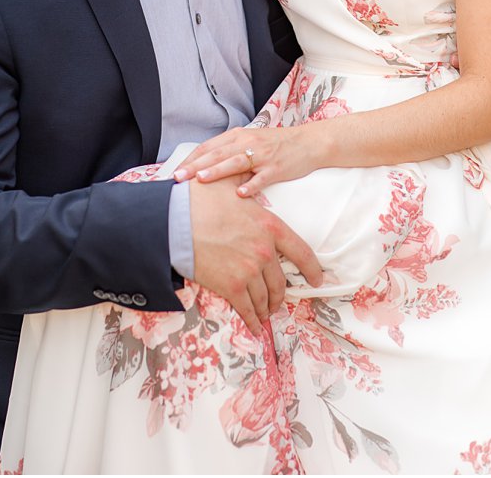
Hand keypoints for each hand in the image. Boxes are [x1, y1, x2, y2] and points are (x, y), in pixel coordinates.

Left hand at [175, 124, 322, 197]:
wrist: (309, 142)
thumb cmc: (278, 144)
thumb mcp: (251, 140)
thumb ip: (230, 149)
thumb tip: (203, 164)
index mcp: (239, 136)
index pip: (209, 146)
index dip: (191, 159)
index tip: (174, 171)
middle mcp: (249, 142)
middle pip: (218, 154)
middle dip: (195, 166)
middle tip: (177, 178)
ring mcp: (264, 155)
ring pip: (236, 162)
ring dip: (217, 171)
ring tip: (200, 180)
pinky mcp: (278, 168)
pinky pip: (262, 177)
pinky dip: (251, 185)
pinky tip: (240, 194)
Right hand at [188, 176, 322, 328]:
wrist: (174, 222)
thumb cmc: (200, 199)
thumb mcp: (230, 182)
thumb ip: (246, 178)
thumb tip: (248, 164)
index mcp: (270, 226)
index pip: (301, 251)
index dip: (312, 269)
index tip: (316, 279)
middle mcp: (265, 251)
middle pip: (281, 281)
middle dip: (281, 295)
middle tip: (279, 301)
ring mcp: (249, 270)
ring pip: (265, 297)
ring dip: (267, 308)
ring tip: (266, 313)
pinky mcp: (231, 286)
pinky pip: (247, 308)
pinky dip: (252, 319)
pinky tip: (255, 326)